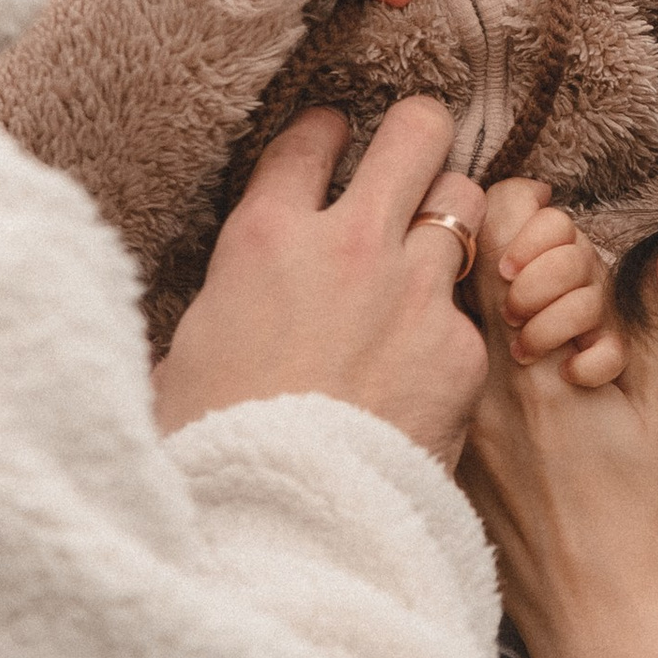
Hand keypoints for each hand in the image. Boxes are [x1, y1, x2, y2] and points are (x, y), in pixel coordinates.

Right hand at [154, 98, 487, 463]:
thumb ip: (224, 305)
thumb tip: (226, 308)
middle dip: (415, 135)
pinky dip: (452, 320)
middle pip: (415, 133)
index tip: (332, 140)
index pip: (309, 139)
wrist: (283, 525)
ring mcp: (414, 292)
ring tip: (433, 243)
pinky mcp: (460, 348)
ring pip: (464, 201)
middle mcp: (348, 246)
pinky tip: (428, 354)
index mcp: (264, 239)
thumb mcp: (187, 356)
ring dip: (448, 216)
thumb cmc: (215, 447)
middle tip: (409, 156)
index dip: (325, 132)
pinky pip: (470, 308)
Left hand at [459, 200, 657, 657]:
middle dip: (525, 249)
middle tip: (560, 297)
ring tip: (546, 347)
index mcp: (544, 361)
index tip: (572, 257)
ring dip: (504, 302)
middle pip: (475, 251)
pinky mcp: (449, 450)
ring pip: (459, 305)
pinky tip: (521, 387)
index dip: (543, 220)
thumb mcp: (654, 416)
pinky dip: (483, 355)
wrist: (598, 634)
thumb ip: (650, 322)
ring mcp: (460, 416)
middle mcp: (486, 381)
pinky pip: (450, 367)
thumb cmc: (639, 536)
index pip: (511, 227)